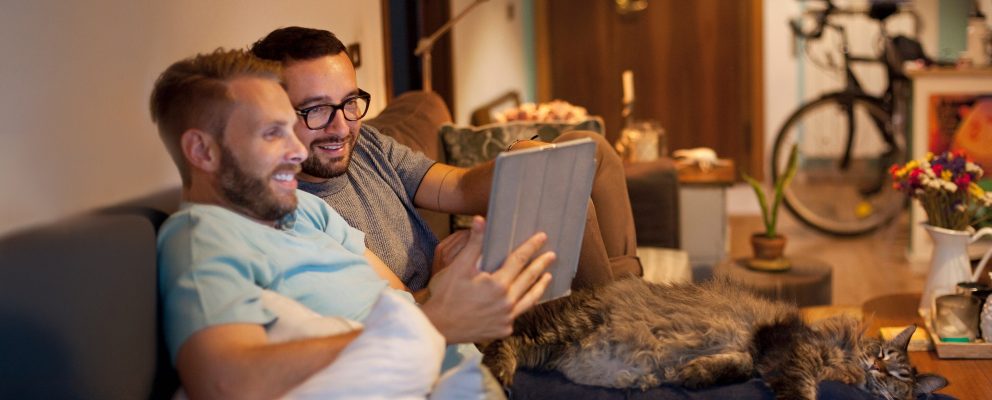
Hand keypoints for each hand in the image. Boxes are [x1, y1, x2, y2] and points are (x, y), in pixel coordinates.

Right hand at [420, 216, 553, 342]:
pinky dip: (524, 303)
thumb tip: (480, 219)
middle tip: (551, 255)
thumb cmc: (446, 295)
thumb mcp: (458, 267)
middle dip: (541, 265)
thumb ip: (474, 244)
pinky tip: (527, 298)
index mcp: (497, 285)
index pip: (519, 260)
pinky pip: (518, 314)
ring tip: (548, 277)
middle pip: (529, 279)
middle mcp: (507, 303)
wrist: (438, 328)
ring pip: (529, 300)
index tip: (541, 237)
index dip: (531, 247)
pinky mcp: (503, 330)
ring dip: (540, 286)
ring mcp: (506, 319)